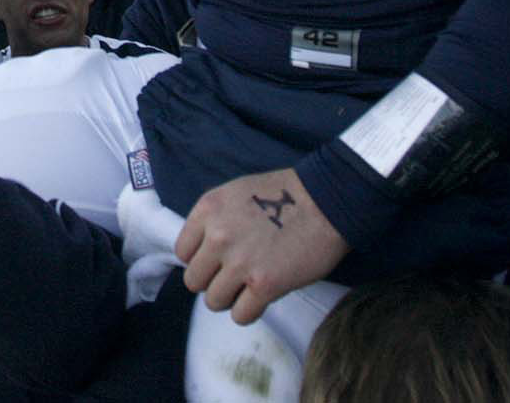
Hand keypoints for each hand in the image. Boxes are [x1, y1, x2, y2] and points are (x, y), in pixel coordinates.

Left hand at [175, 167, 350, 323]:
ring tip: (248, 286)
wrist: (327, 202)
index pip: (182, 252)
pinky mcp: (264, 285)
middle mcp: (218, 236)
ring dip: (230, 298)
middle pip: (194, 281)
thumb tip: (201, 251)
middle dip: (213, 281)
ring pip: (213, 302)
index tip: (217, 260)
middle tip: (234, 275)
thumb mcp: (236, 193)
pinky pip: (240, 315)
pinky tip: (262, 297)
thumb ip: (214, 220)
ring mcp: (240, 262)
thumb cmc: (285, 195)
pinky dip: (250, 311)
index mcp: (208, 209)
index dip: (201, 259)